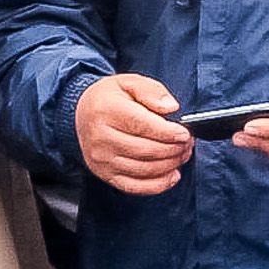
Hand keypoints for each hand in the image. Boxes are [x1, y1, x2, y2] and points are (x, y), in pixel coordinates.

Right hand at [75, 73, 192, 194]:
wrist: (81, 113)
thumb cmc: (109, 98)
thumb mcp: (129, 82)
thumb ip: (152, 91)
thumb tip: (171, 107)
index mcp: (106, 110)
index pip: (143, 126)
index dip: (168, 132)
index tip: (185, 133)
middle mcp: (100, 137)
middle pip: (146, 150)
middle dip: (174, 149)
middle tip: (187, 143)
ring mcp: (101, 159)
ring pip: (144, 169)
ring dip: (170, 165)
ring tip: (182, 155)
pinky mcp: (104, 174)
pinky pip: (134, 186)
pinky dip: (158, 185)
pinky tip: (172, 175)